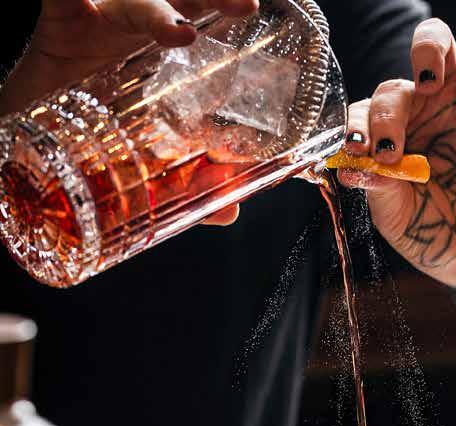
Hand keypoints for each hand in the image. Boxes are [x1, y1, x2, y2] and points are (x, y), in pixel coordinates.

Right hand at [0, 0, 257, 226]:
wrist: (26, 129)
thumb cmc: (86, 132)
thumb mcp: (136, 158)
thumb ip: (183, 182)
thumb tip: (231, 210)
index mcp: (163, 50)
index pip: (207, 19)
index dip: (233, 13)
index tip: (263, 19)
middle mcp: (137, 24)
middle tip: (246, 6)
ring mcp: (101, 15)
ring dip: (158, 11)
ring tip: (180, 33)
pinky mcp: (60, 17)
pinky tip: (81, 4)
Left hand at [339, 21, 455, 288]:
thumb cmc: (436, 235)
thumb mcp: (398, 218)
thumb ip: (378, 189)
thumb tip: (352, 167)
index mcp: (388, 139)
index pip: (362, 114)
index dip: (356, 124)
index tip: (356, 150)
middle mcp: (419, 115)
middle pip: (392, 88)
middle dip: (385, 115)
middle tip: (389, 150)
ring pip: (436, 47)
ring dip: (425, 52)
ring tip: (427, 83)